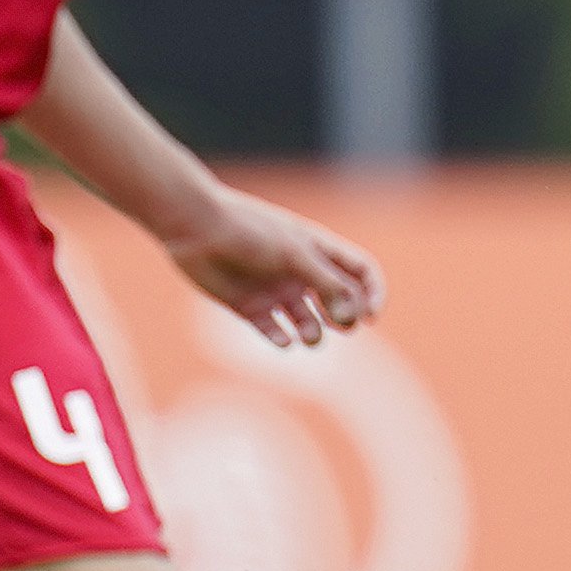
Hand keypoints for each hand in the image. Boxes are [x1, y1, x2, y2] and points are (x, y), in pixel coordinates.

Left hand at [165, 189, 385, 347]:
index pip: (360, 273)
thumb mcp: (297, 255)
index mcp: (318, 251)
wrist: (197, 229)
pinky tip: (283, 339)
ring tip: (309, 336)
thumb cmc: (251, 232)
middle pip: (338, 302)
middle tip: (341, 324)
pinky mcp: (250, 308)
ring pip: (308, 322)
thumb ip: (329, 284)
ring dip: (315, 334)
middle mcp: (301, 272)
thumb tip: (354, 316)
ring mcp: (277, 291)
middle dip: (346, 317)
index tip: (370, 315)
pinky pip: (275, 332)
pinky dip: (283, 340)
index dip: (372, 294)